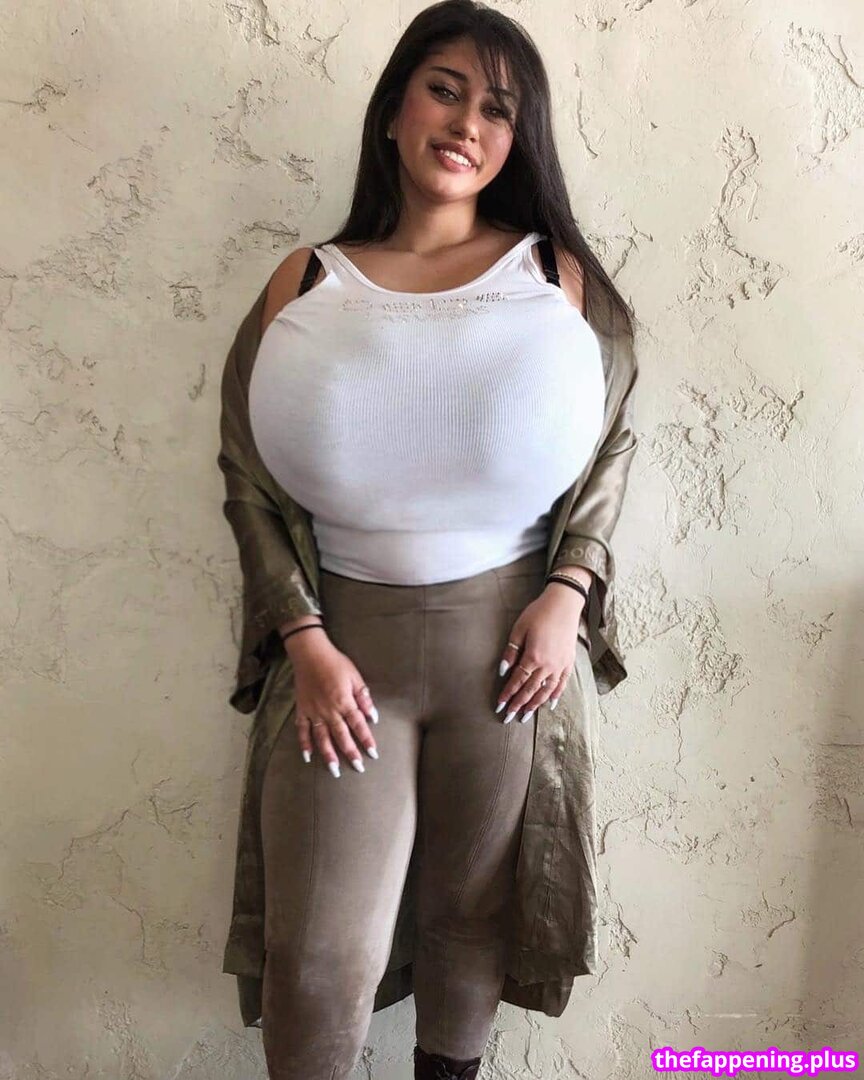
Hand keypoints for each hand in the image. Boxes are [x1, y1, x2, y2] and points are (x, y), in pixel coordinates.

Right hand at [287, 632, 379, 777]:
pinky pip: (302, 730)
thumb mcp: (355, 676)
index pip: (358, 725)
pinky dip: (304, 744)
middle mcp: (329, 710)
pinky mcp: (302, 709)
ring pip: (322, 738)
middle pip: (341, 736)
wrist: (310, 653)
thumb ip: (364, 698)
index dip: (366, 740)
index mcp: (344, 701)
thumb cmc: (335, 662)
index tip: (373, 754)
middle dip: (350, 753)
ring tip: (334, 771)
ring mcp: (314, 712)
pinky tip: (308, 757)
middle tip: (358, 768)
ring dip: (328, 755)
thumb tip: (373, 717)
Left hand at [494, 588, 583, 723]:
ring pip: (546, 691)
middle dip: (518, 705)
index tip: (499, 707)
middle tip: (508, 718)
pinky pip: (562, 683)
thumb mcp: (519, 629)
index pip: (517, 681)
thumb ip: (511, 652)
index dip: (508, 695)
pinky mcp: (569, 662)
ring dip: (535, 704)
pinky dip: (555, 695)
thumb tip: (503, 671)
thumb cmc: (538, 614)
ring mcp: (560, 665)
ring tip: (526, 715)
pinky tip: (549, 703)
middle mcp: (548, 665)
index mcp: (533, 657)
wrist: (564, 604)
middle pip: (530, 690)